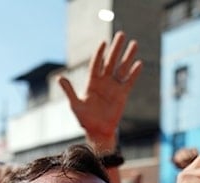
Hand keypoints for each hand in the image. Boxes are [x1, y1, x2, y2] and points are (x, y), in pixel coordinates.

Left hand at [59, 31, 142, 149]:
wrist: (98, 132)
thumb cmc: (85, 120)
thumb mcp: (75, 105)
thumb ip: (69, 91)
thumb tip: (60, 78)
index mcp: (92, 82)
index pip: (97, 64)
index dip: (100, 53)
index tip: (103, 42)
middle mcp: (104, 82)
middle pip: (111, 61)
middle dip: (116, 48)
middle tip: (121, 34)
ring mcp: (114, 87)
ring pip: (122, 68)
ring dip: (128, 56)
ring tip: (134, 43)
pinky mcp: (123, 95)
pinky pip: (129, 81)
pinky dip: (134, 73)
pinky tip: (138, 63)